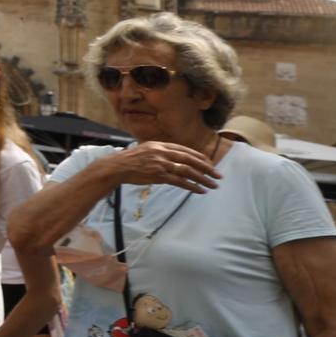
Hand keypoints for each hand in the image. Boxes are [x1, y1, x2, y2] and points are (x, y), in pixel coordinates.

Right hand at [107, 139, 222, 194]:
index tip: (210, 163)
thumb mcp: (146, 150)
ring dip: (203, 179)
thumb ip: (161, 152)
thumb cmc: (130, 160)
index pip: (186, 150)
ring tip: (213, 185)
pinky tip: (200, 191)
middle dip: (207, 168)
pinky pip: (180, 182)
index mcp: (161, 145)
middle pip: (191, 160)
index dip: (200, 157)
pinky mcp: (159, 176)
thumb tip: (174, 158)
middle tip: (218, 175)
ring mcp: (161, 164)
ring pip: (188, 171)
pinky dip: (192, 186)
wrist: (117, 167)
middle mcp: (163, 153)